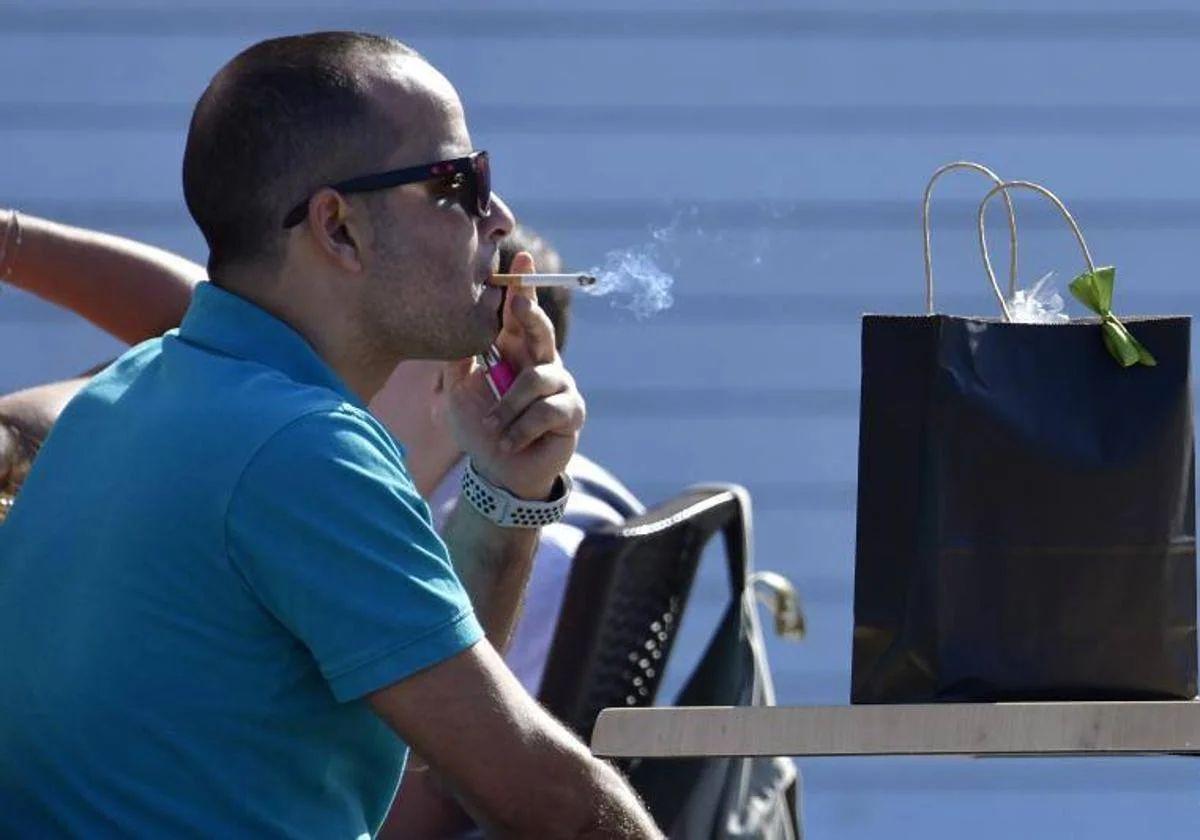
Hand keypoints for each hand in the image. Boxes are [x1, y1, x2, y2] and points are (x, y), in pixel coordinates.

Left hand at [443, 252, 584, 500]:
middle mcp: (541, 361)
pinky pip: (547, 410)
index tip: (522, 257)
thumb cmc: (479, 428)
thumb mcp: (457, 392)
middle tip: (517, 304)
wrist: (498, 471)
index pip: (519, 312)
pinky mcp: (572, 412)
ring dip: (508, 407)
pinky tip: (510, 441)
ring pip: (537, 379)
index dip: (522, 285)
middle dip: (530, 314)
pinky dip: (521, 428)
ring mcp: (560, 385)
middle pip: (540, 328)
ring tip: (495, 427)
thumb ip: (456, 360)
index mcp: (514, 350)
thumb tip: (453, 325)